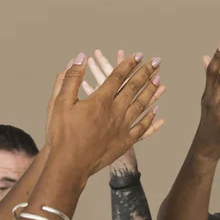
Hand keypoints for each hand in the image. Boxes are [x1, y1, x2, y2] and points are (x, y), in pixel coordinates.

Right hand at [48, 52, 164, 177]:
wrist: (70, 164)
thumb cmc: (61, 134)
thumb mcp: (60, 102)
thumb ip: (71, 78)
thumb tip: (80, 57)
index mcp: (100, 100)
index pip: (118, 76)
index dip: (128, 64)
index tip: (138, 55)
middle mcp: (116, 112)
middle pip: (134, 88)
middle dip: (146, 73)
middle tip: (157, 62)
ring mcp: (123, 128)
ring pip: (141, 106)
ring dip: (151, 92)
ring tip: (160, 81)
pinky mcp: (125, 142)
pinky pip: (142, 128)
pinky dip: (151, 119)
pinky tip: (157, 113)